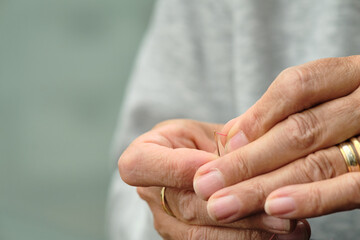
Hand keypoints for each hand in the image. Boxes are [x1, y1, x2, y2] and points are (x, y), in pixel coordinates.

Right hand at [118, 119, 309, 237]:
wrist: (199, 163)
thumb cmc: (202, 142)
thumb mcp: (208, 131)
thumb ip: (225, 140)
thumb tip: (250, 155)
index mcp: (143, 156)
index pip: (140, 165)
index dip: (177, 168)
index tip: (215, 168)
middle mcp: (150, 194)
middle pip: (184, 206)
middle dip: (232, 208)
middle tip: (276, 206)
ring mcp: (166, 222)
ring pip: (200, 235)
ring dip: (247, 232)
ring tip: (288, 227)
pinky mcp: (184, 239)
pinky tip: (282, 236)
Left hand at [193, 56, 359, 220]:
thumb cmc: (341, 111)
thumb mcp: (317, 101)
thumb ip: (275, 114)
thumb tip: (229, 136)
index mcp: (346, 77)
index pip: (298, 86)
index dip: (259, 114)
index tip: (224, 142)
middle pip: (300, 131)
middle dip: (246, 162)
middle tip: (205, 184)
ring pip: (318, 163)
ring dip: (263, 187)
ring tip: (223, 204)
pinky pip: (351, 188)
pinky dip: (312, 198)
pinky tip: (275, 208)